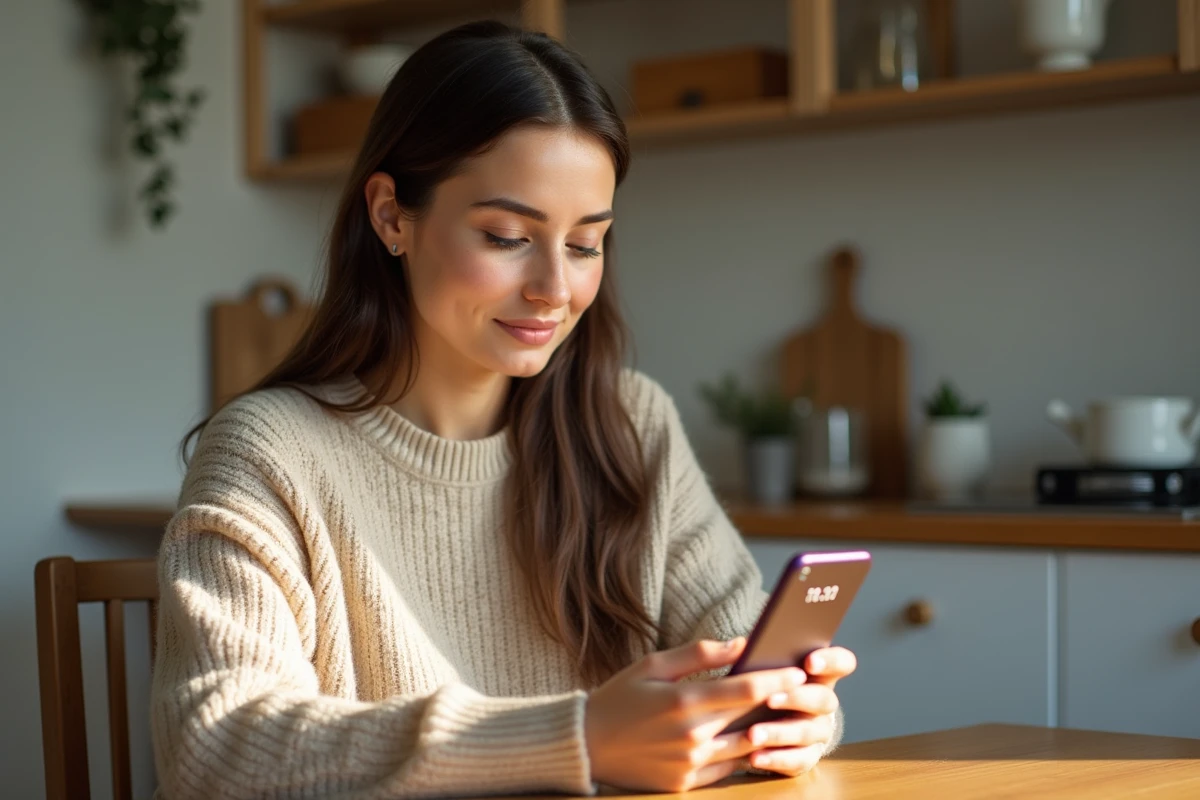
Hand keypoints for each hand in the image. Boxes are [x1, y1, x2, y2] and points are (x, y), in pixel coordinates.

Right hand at [585, 638, 808, 792]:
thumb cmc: (620, 697)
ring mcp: (690, 764)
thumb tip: (741, 644)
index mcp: (684, 701)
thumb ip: (700, 653)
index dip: (777, 679)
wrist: (587, 744)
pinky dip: (743, 754)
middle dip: (778, 702)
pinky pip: (727, 769)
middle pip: (752, 718)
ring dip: (767, 731)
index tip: (797, 670)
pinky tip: (752, 739)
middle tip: (799, 690)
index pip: (746, 689)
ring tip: (782, 715)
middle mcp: (692, 736)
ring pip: (746, 747)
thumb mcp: (654, 664)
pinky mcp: (686, 784)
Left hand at [742, 646, 857, 776]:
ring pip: (808, 732)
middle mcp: (823, 702)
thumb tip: (738, 645)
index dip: (831, 661)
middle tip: (770, 699)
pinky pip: (798, 761)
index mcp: (817, 673)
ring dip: (780, 733)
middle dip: (797, 698)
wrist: (744, 723)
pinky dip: (775, 759)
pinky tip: (754, 757)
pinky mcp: (806, 757)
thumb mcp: (753, 667)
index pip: (842, 662)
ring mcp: (818, 731)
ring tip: (752, 734)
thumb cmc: (754, 686)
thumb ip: (750, 655)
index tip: (809, 662)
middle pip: (824, 699)